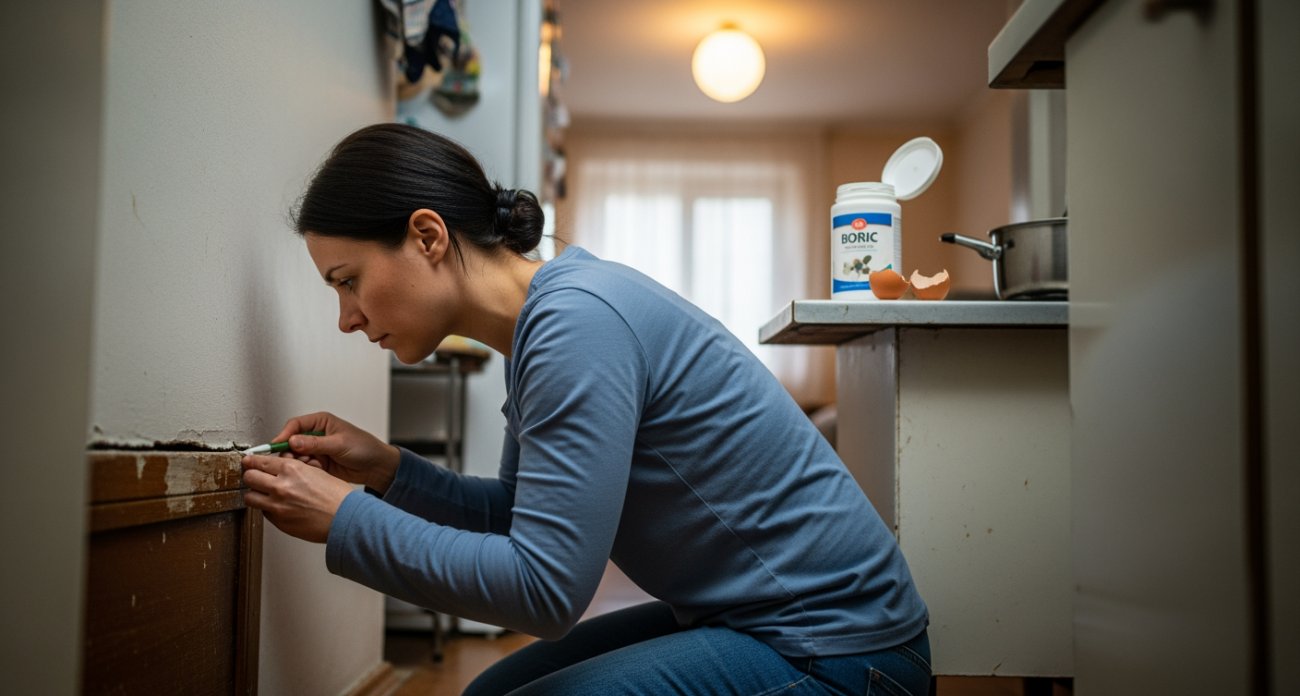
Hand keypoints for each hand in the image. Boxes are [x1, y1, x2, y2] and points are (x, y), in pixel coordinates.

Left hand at [241, 453, 354, 542]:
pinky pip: (263, 512)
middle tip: (256, 477)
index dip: (252, 461)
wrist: (346, 518)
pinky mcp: (279, 522)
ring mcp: (277, 506)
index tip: (249, 462)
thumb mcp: (316, 471)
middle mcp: (280, 486)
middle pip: (248, 477)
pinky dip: (268, 509)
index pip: (259, 461)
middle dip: (251, 476)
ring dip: (255, 494)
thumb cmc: (337, 496)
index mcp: (291, 469)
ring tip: (265, 494)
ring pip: (249, 497)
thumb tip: (281, 466)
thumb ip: (294, 468)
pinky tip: (280, 507)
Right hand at [270, 412, 401, 494]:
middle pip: (291, 442)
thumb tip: (294, 441)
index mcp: (321, 422)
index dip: (284, 434)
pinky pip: (304, 467)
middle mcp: (316, 435)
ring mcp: (316, 450)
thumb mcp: (340, 444)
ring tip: (311, 466)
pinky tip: (316, 472)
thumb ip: (316, 443)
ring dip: (299, 463)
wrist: (376, 467)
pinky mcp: (318, 464)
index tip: (277, 444)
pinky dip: (306, 470)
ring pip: (296, 456)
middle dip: (290, 452)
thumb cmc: (365, 448)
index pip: (295, 425)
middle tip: (292, 460)